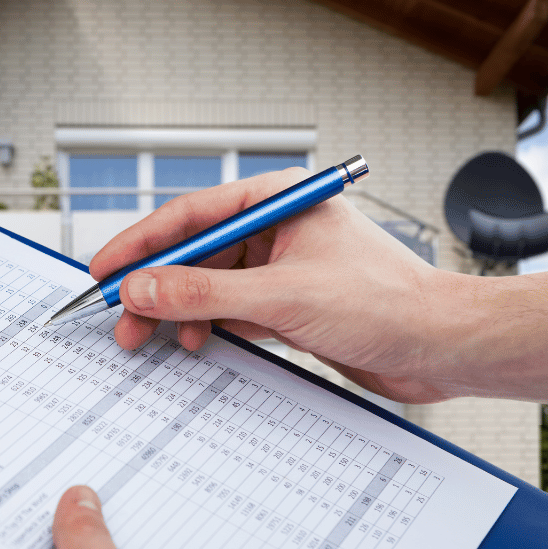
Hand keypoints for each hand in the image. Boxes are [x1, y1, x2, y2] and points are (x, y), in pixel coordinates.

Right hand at [89, 169, 465, 404]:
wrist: (444, 347)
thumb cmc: (389, 303)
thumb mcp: (282, 296)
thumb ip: (205, 292)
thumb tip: (143, 287)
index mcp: (278, 200)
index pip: (191, 215)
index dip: (140, 243)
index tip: (103, 269)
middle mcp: (277, 228)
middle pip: (194, 253)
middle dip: (155, 287)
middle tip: (119, 318)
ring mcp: (282, 267)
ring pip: (209, 285)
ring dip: (178, 312)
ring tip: (150, 339)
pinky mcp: (289, 303)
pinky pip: (231, 310)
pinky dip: (208, 326)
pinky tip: (195, 343)